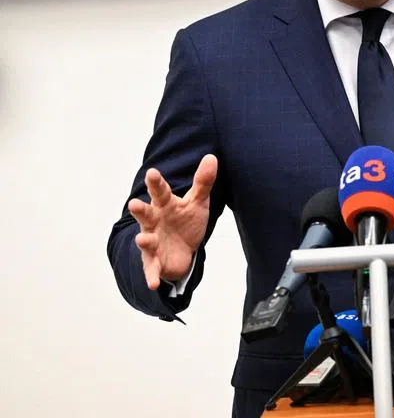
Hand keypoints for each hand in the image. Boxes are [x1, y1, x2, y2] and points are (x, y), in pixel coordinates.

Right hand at [126, 154, 217, 290]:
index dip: (156, 183)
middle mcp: (154, 222)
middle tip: (134, 203)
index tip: (152, 173)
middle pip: (146, 214)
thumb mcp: (197, 201)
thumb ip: (203, 182)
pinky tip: (153, 283)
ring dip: (144, 241)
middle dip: (140, 210)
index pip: (161, 192)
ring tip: (142, 239)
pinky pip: (152, 269)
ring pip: (146, 241)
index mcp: (165, 205)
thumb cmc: (186, 220)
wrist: (182, 249)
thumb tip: (212, 157)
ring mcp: (152, 242)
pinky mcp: (155, 261)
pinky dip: (152, 276)